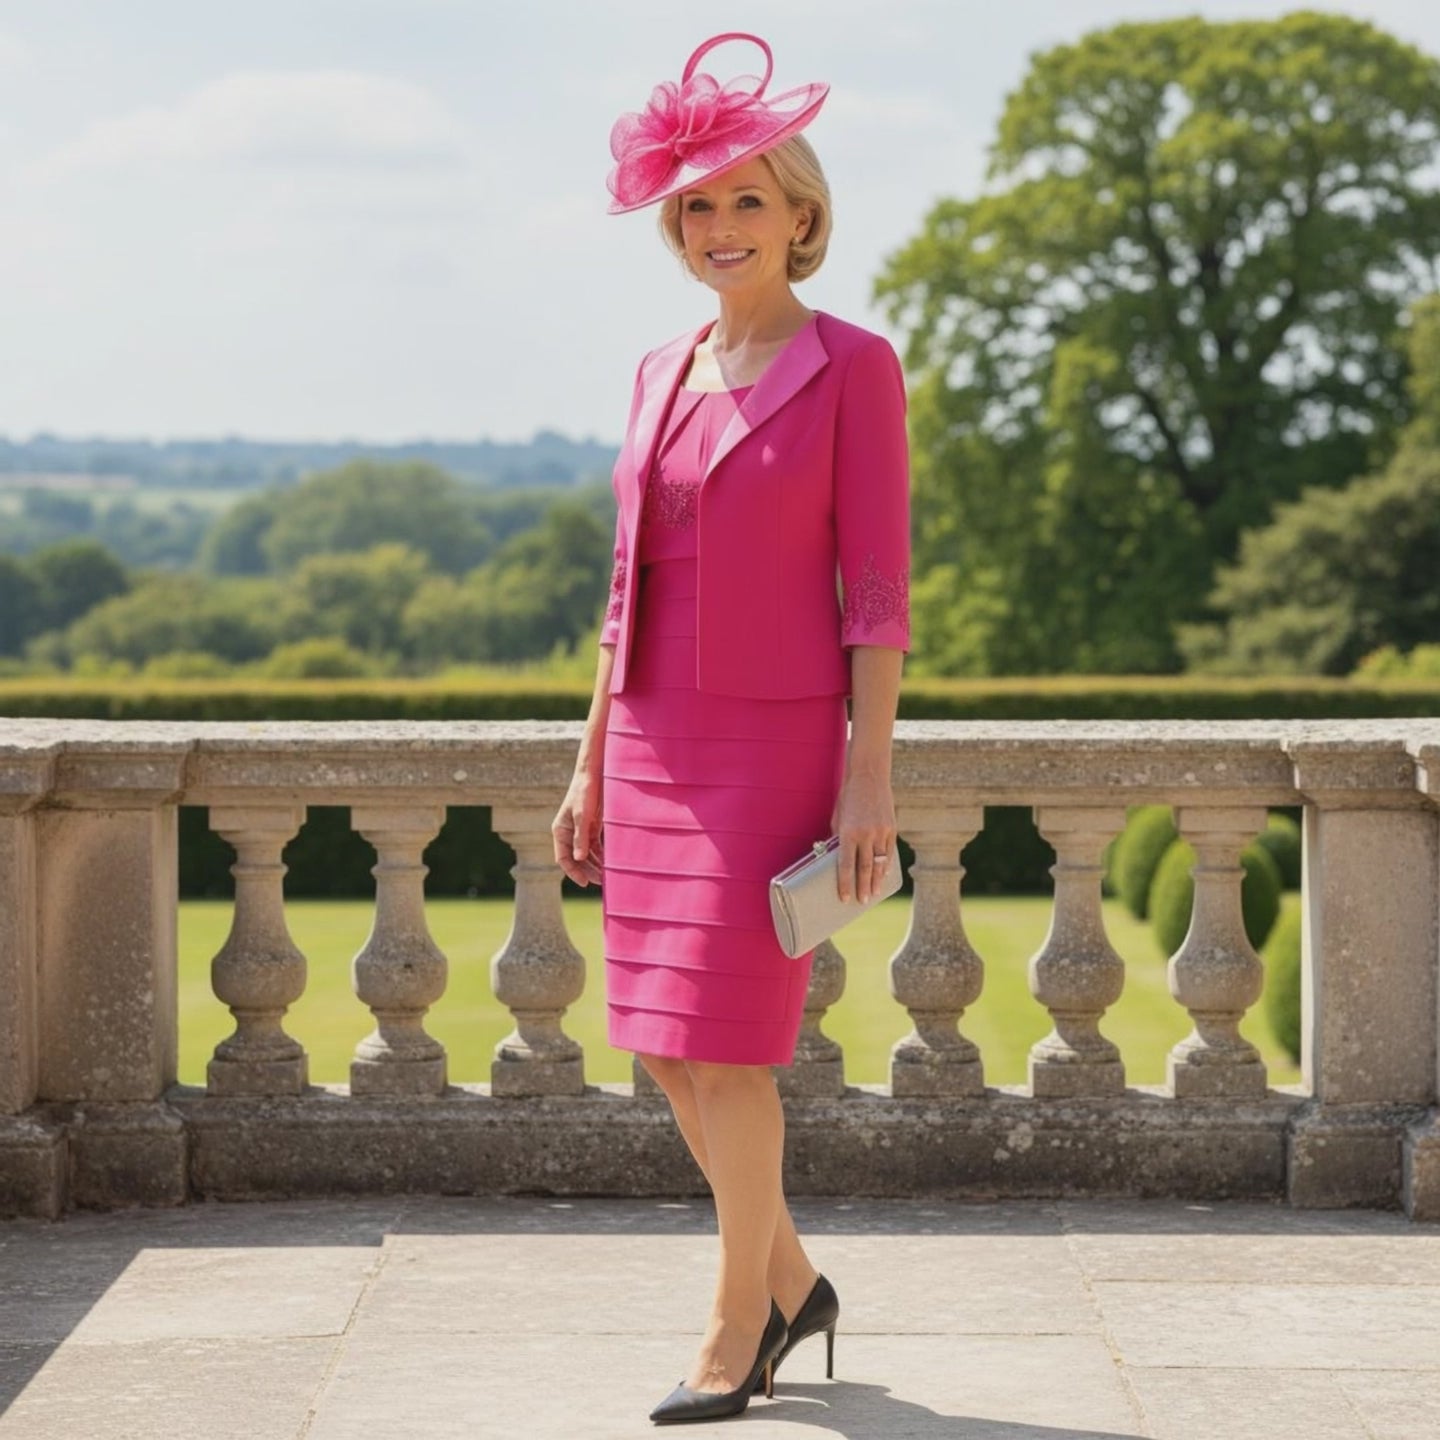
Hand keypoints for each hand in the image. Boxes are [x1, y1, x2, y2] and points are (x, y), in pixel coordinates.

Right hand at [552, 769, 603, 886]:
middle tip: (601, 882)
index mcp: (560, 831)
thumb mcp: (582, 815)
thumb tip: (579, 858)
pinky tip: (609, 863)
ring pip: (586, 854)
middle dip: (587, 870)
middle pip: (576, 859)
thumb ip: (581, 837)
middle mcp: (568, 833)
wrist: (594, 774)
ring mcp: (580, 830)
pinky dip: (601, 855)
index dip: (573, 872)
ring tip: (607, 876)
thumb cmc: (584, 792)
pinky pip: (595, 846)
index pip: (563, 858)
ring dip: (595, 864)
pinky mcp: (591, 826)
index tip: (585, 882)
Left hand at [829, 771, 896, 903]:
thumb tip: (838, 859)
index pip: (846, 865)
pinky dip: (887, 865)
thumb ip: (839, 839)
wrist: (869, 776)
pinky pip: (889, 852)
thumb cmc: (848, 797)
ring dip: (877, 880)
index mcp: (848, 832)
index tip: (844, 898)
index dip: (845, 883)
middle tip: (861, 901)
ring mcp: (881, 832)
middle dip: (863, 887)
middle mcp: (866, 834)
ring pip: (880, 863)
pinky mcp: (892, 828)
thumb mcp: (838, 818)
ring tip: (874, 893)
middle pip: (865, 868)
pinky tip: (884, 875)